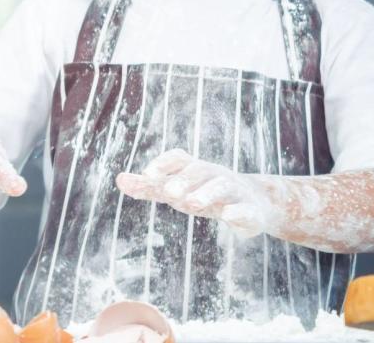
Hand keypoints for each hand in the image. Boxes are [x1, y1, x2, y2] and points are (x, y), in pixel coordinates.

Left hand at [116, 149, 281, 237]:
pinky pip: (246, 210)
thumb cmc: (206, 194)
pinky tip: (227, 216)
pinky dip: (237, 212)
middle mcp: (215, 175)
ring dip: (206, 193)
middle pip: (200, 170)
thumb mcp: (178, 189)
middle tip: (169, 194)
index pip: (178, 157)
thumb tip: (119, 179)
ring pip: (222, 186)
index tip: (148, 174)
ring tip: (191, 203)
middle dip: (184, 180)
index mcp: (195, 169)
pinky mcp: (251, 212)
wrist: (255, 203)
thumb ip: (149, 186)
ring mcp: (235, 192)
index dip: (164, 163)